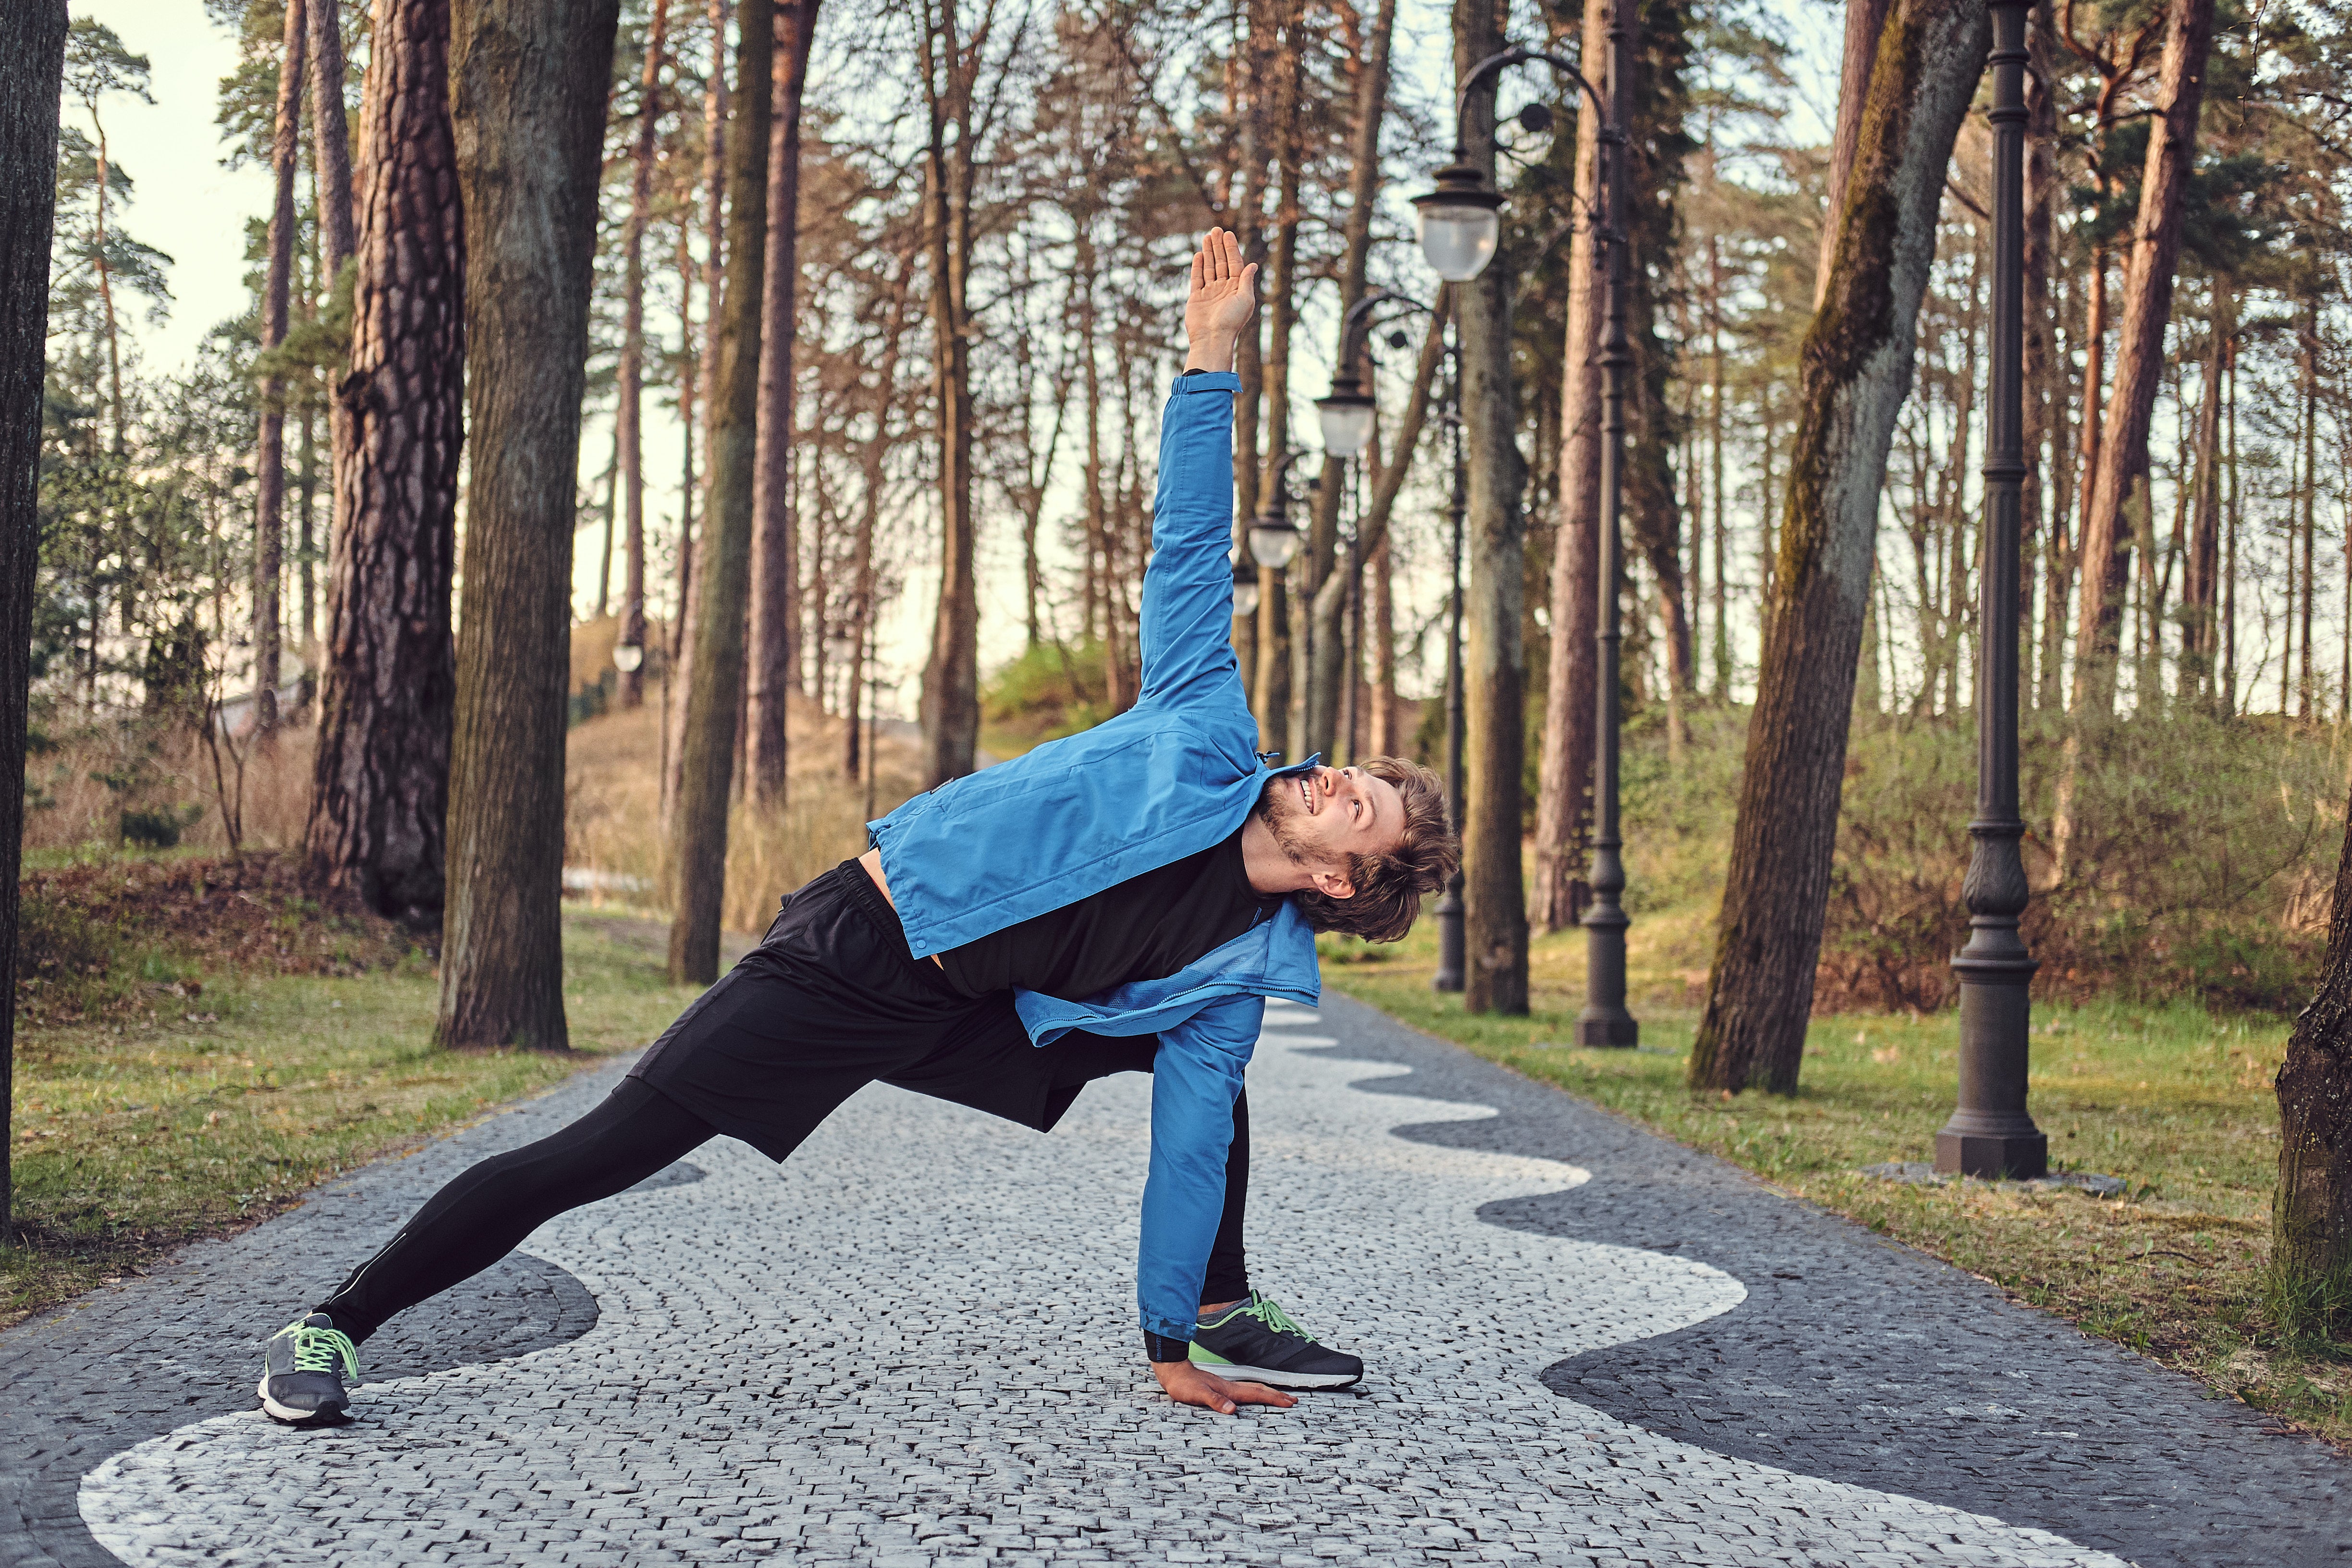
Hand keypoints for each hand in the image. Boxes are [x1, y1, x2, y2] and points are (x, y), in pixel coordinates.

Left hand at [1152, 1357, 1295, 1414]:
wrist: (1173, 1371)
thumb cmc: (1184, 1384)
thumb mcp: (1197, 1394)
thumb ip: (1214, 1401)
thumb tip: (1232, 1410)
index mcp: (1229, 1390)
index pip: (1256, 1394)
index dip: (1273, 1398)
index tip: (1290, 1402)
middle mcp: (1230, 1388)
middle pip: (1258, 1390)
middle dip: (1276, 1396)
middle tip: (1293, 1400)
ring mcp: (1226, 1387)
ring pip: (1252, 1390)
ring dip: (1268, 1394)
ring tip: (1280, 1398)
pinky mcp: (1220, 1389)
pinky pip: (1243, 1392)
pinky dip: (1254, 1394)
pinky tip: (1253, 1398)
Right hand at [1185, 228, 1257, 372]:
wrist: (1212, 339)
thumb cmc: (1232, 322)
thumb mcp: (1245, 299)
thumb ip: (1246, 281)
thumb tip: (1252, 265)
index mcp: (1237, 289)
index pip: (1234, 264)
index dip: (1231, 249)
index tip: (1228, 234)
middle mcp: (1223, 289)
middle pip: (1221, 263)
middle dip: (1219, 246)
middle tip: (1215, 229)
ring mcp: (1209, 292)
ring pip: (1209, 267)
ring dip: (1208, 252)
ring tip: (1207, 236)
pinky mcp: (1196, 298)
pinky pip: (1197, 278)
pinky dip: (1198, 266)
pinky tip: (1199, 254)